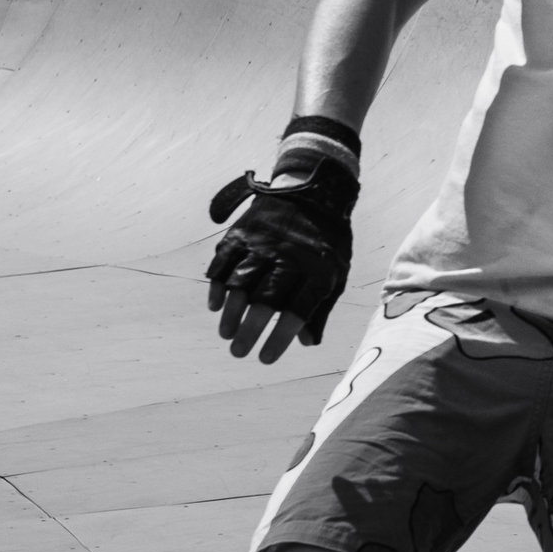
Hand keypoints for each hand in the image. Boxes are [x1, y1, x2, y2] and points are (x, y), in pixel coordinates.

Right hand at [204, 159, 357, 363]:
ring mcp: (263, 243)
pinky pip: (224, 262)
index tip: (265, 359)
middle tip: (239, 353)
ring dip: (231, 312)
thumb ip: (321, 308)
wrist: (314, 192)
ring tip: (227, 335)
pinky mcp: (242, 233)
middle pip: (266, 300)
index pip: (298, 311)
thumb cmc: (327, 243)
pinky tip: (216, 306)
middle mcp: (289, 257)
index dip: (280, 337)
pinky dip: (217, 285)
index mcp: (318, 270)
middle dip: (250, 330)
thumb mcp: (336, 273)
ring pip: (240, 283)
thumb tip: (307, 343)